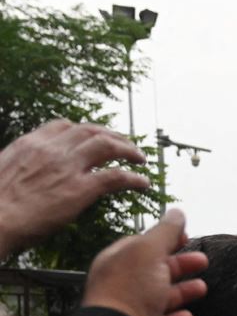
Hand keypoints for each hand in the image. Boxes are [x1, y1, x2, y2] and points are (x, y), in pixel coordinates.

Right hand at [0, 120, 150, 257]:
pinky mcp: (80, 189)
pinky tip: (143, 183)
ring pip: (107, 146)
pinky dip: (134, 178)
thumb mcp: (6, 170)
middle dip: (113, 135)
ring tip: (140, 159)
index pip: (63, 126)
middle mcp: (51, 149)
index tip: (96, 135)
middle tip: (126, 144)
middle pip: (90, 131)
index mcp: (31, 143)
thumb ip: (25, 165)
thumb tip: (32, 172)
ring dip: (129, 150)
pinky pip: (116, 177)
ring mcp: (67, 167)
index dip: (85, 129)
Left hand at [81, 208, 207, 315]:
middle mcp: (122, 282)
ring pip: (161, 295)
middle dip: (180, 264)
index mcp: (119, 259)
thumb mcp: (150, 251)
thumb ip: (166, 231)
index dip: (167, 239)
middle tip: (203, 261)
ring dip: (183, 291)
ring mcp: (131, 307)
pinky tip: (188, 315)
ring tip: (202, 287)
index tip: (188, 238)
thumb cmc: (132, 287)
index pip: (143, 244)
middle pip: (156, 269)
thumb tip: (178, 211)